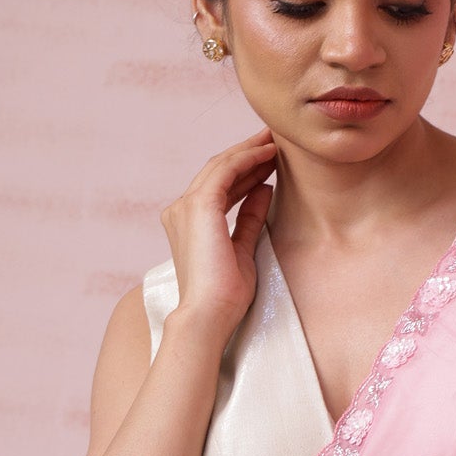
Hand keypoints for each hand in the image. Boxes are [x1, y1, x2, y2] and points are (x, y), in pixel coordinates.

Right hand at [159, 125, 277, 335]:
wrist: (208, 315)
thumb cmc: (225, 295)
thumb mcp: (244, 249)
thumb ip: (250, 218)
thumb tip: (264, 190)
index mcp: (188, 223)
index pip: (218, 187)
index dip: (244, 171)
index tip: (269, 161)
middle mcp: (181, 210)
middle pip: (217, 170)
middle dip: (246, 153)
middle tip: (273, 140)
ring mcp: (186, 207)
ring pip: (220, 166)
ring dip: (248, 151)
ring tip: (274, 141)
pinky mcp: (198, 207)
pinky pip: (225, 171)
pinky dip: (246, 159)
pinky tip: (267, 154)